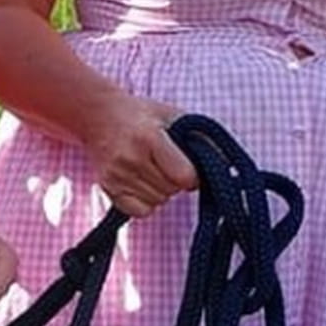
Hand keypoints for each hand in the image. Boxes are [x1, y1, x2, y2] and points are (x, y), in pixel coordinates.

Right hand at [80, 93, 197, 217]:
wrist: (98, 115)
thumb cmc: (141, 114)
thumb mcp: (173, 116)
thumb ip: (200, 138)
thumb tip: (227, 164)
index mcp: (149, 138)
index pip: (184, 176)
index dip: (193, 176)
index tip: (190, 167)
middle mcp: (131, 158)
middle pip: (171, 190)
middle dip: (176, 181)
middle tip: (167, 163)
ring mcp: (117, 175)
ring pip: (157, 201)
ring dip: (162, 191)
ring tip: (153, 169)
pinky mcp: (107, 188)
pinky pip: (140, 211)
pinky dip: (147, 202)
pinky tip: (143, 183)